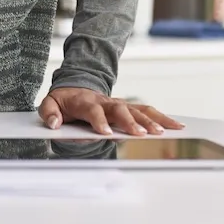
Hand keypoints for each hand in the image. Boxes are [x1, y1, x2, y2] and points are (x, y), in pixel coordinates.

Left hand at [38, 87, 184, 136]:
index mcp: (85, 101)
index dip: (100, 121)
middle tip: (141, 135)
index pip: (93, 110)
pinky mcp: (127, 108)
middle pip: (120, 110)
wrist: (74, 88)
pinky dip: (160, 117)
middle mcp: (105, 101)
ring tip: (164, 131)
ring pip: (137, 110)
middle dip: (131, 122)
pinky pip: (145, 111)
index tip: (106, 134)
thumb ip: (49, 113)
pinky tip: (175, 125)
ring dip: (151, 120)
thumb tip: (54, 123)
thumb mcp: (49, 104)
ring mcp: (118, 103)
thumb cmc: (63, 101)